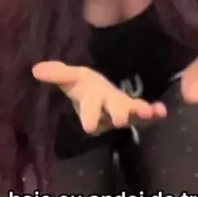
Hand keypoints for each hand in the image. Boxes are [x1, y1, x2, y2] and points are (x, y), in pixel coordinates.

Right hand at [32, 61, 166, 133]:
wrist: (99, 95)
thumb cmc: (84, 87)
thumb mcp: (71, 78)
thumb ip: (57, 74)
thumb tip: (36, 69)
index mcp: (90, 103)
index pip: (88, 111)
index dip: (89, 117)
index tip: (89, 127)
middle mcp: (108, 110)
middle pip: (112, 113)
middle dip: (117, 115)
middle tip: (121, 120)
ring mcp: (124, 111)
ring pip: (132, 114)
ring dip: (140, 112)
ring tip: (149, 110)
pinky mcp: (136, 110)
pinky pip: (146, 113)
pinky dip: (155, 113)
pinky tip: (162, 110)